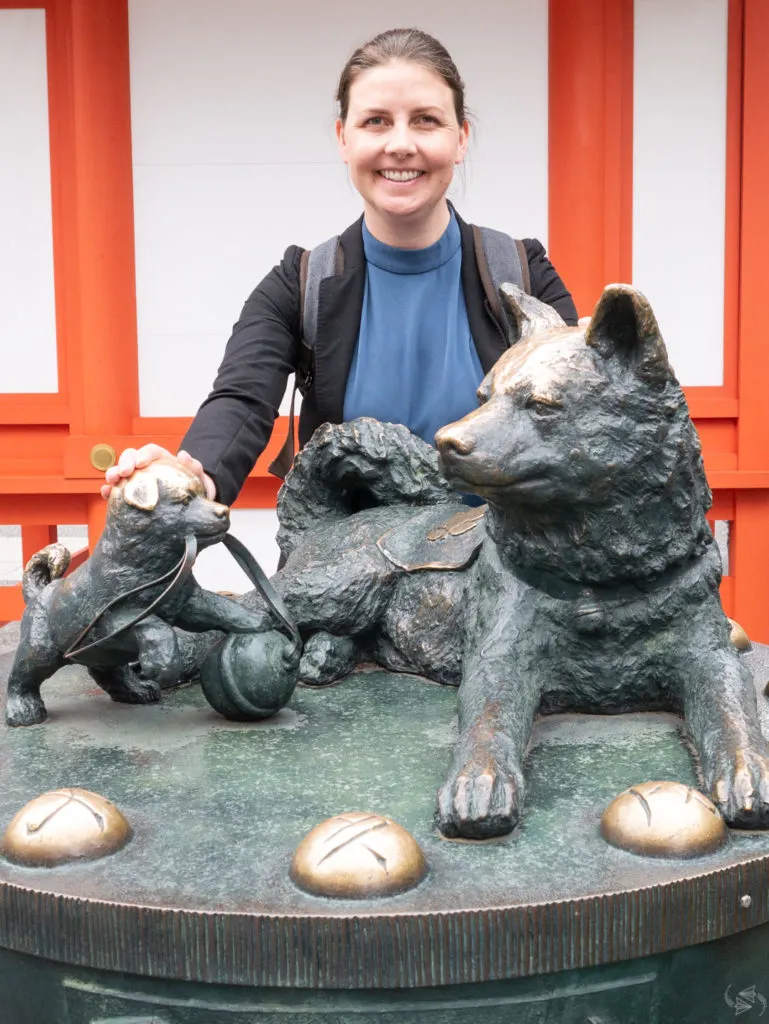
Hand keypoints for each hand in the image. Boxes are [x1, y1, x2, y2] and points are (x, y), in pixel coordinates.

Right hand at [100, 445, 215, 500]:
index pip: (151, 451)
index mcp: (163, 460)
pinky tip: (106, 493)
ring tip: (111, 480)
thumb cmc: (194, 489)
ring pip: (121, 472)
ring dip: (113, 473)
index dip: (143, 454)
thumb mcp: (198, 478)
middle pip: (131, 457)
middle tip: (124, 473)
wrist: (193, 508)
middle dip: (125, 462)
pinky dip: (109, 490)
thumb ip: (194, 467)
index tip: (140, 462)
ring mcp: (137, 480)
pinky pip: (117, 490)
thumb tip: (183, 455)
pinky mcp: (131, 494)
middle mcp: (147, 467)